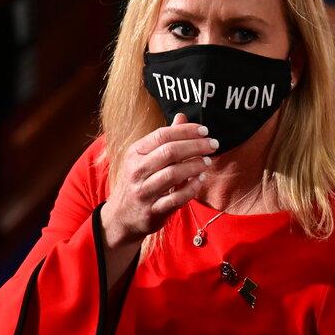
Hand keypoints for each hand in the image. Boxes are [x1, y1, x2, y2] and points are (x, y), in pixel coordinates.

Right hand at [101, 113, 217, 248]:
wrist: (121, 217)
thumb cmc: (138, 182)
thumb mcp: (144, 158)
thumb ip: (164, 139)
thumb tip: (182, 117)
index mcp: (135, 153)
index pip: (162, 135)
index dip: (186, 131)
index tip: (205, 131)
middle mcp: (137, 170)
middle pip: (169, 152)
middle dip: (195, 146)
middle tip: (213, 145)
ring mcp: (144, 192)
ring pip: (173, 174)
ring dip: (195, 166)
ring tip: (208, 162)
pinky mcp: (152, 211)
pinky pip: (176, 198)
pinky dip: (191, 188)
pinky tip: (200, 180)